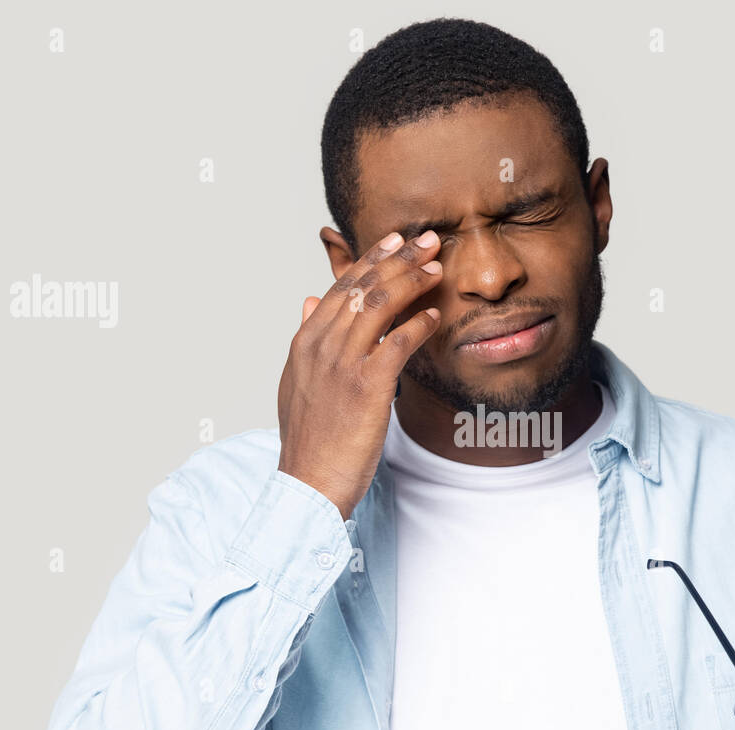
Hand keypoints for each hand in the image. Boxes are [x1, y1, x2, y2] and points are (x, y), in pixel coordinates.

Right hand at [277, 229, 443, 518]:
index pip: (341, 287)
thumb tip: (309, 300)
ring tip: (437, 267)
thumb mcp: (297, 383)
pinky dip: (418, 324)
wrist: (308, 484)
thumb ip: (306, 338)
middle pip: (363, 287)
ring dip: (412, 281)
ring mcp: (342, 365)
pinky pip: (398, 343)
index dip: (370, 260)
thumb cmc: (310, 440)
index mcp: (305, 342)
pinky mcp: (366, 387)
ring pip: (380, 306)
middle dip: (398, 258)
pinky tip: (435, 315)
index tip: (395, 241)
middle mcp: (320, 345)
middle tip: (428, 239)